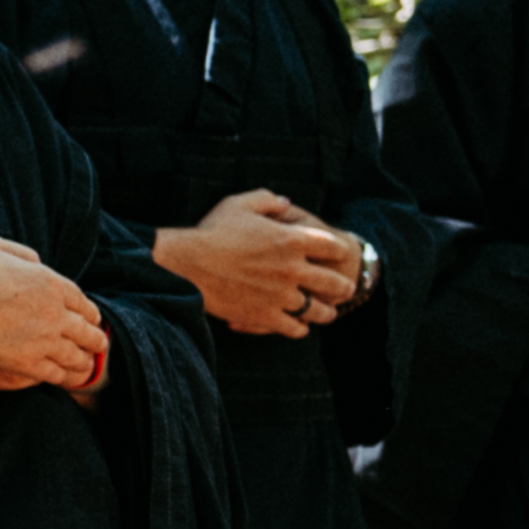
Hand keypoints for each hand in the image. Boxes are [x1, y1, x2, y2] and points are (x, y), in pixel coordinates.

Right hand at [0, 233, 109, 398]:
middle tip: (98, 343)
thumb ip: (22, 255)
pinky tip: (68, 378)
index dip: (89, 312)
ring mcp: (42, 339)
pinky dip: (66, 376)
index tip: (91, 318)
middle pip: (87, 329)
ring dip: (85, 359)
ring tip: (87, 364)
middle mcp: (53, 311)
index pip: (82, 301)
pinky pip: (56, 373)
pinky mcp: (25, 362)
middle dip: (94, 337)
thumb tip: (38, 263)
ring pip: (77, 354)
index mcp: (49, 282)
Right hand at [157, 186, 364, 338]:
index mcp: (292, 240)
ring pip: (318, 310)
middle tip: (345, 289)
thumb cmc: (210, 232)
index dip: (338, 251)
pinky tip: (299, 326)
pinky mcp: (265, 315)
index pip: (334, 247)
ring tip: (327, 313)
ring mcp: (281, 295)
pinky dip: (299, 328)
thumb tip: (285, 202)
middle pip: (335, 282)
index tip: (338, 255)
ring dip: (325, 312)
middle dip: (343, 287)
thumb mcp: (239, 204)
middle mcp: (293, 269)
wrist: (184, 264)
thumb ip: (267, 199)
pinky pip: (294, 328)